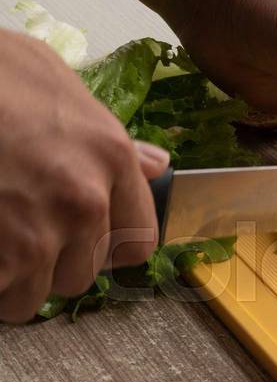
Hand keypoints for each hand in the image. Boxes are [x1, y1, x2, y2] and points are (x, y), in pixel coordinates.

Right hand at [0, 29, 168, 322]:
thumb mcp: (59, 84)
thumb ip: (113, 137)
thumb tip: (156, 164)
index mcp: (111, 158)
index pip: (138, 242)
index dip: (107, 248)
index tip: (83, 240)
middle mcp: (85, 203)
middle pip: (82, 274)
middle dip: (52, 264)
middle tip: (19, 234)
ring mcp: (37, 236)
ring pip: (35, 295)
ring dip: (12, 281)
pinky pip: (0, 297)